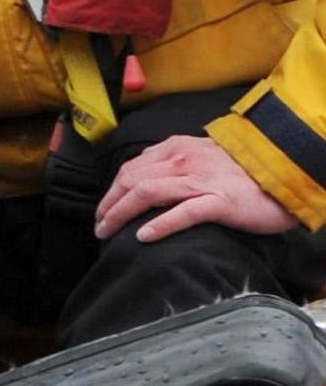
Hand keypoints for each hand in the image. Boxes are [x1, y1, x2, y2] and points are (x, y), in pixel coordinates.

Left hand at [94, 135, 296, 242]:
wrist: (286, 172)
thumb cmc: (243, 171)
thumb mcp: (203, 156)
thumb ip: (175, 163)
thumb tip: (146, 179)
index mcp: (178, 148)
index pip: (132, 168)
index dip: (112, 189)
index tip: (103, 209)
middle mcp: (184, 160)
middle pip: (132, 180)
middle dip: (109, 204)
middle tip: (99, 226)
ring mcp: (201, 180)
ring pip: (148, 193)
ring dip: (121, 213)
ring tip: (108, 231)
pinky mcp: (220, 201)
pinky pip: (183, 213)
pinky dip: (159, 225)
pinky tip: (143, 237)